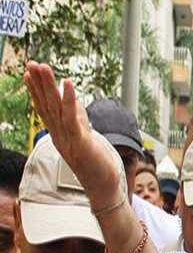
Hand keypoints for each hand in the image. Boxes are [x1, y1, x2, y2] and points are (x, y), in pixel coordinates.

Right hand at [22, 62, 118, 206]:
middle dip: (39, 84)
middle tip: (31, 63)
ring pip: (56, 109)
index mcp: (60, 134)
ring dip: (49, 87)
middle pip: (47, 105)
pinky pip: (73, 118)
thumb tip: (76, 105)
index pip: (45, 109)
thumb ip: (80, 122)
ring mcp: (68, 139)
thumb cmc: (96, 165)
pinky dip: (70, 100)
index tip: (29, 74)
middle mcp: (60, 135)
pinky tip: (67, 84)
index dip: (36, 91)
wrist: (103, 188)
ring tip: (43, 67)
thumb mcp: (86, 138)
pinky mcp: (80, 142)